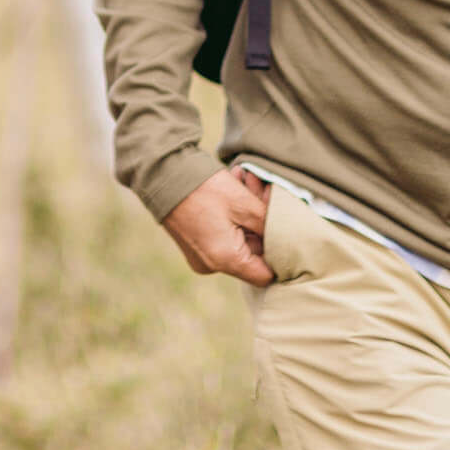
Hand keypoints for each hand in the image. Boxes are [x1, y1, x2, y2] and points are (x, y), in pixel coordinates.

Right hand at [160, 167, 272, 285]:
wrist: (161, 174)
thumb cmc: (204, 189)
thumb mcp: (245, 204)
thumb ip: (270, 226)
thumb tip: (288, 238)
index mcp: (226, 260)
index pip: (266, 275)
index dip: (279, 253)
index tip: (283, 227)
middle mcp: (212, 266)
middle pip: (252, 255)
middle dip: (261, 225)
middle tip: (260, 191)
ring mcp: (201, 257)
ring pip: (239, 243)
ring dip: (247, 217)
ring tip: (245, 182)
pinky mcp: (194, 246)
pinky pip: (223, 237)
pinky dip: (232, 218)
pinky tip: (234, 187)